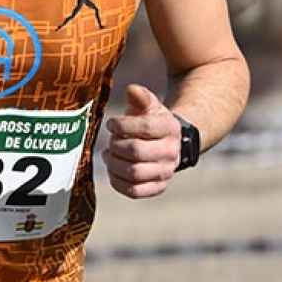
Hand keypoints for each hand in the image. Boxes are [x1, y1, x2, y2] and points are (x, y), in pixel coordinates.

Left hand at [103, 84, 179, 199]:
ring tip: (109, 155)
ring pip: (133, 173)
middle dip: (116, 146)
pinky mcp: (158, 187)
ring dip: (114, 164)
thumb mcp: (149, 105)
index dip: (122, 125)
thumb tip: (131, 89)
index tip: (112, 123)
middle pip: (136, 152)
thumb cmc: (153, 122)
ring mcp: (165, 172)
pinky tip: (114, 170)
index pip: (144, 127)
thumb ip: (140, 96)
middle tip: (111, 141)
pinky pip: (134, 191)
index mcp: (170, 128)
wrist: (170, 143)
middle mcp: (171, 152)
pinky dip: (118, 182)